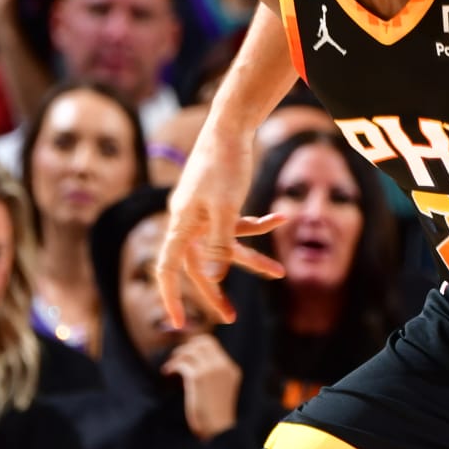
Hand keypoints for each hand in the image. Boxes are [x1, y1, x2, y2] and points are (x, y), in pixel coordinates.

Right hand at [157, 117, 285, 327]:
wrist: (231, 125)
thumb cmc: (223, 164)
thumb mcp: (225, 207)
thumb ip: (220, 243)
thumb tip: (215, 276)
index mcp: (181, 224)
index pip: (168, 268)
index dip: (171, 296)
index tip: (178, 323)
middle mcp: (188, 222)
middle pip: (199, 266)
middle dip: (216, 291)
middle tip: (230, 318)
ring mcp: (204, 214)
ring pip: (225, 247)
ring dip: (252, 259)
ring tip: (279, 272)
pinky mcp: (221, 203)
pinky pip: (238, 224)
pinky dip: (259, 225)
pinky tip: (281, 217)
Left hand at [162, 331, 242, 439]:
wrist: (220, 430)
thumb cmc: (217, 416)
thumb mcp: (221, 391)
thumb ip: (214, 377)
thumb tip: (193, 366)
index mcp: (231, 369)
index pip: (212, 345)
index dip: (195, 346)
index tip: (185, 354)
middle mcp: (223, 366)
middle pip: (201, 342)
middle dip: (186, 347)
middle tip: (176, 358)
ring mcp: (211, 370)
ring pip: (190, 351)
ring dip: (177, 357)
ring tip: (170, 367)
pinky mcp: (198, 377)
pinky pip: (182, 363)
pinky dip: (172, 366)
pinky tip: (167, 373)